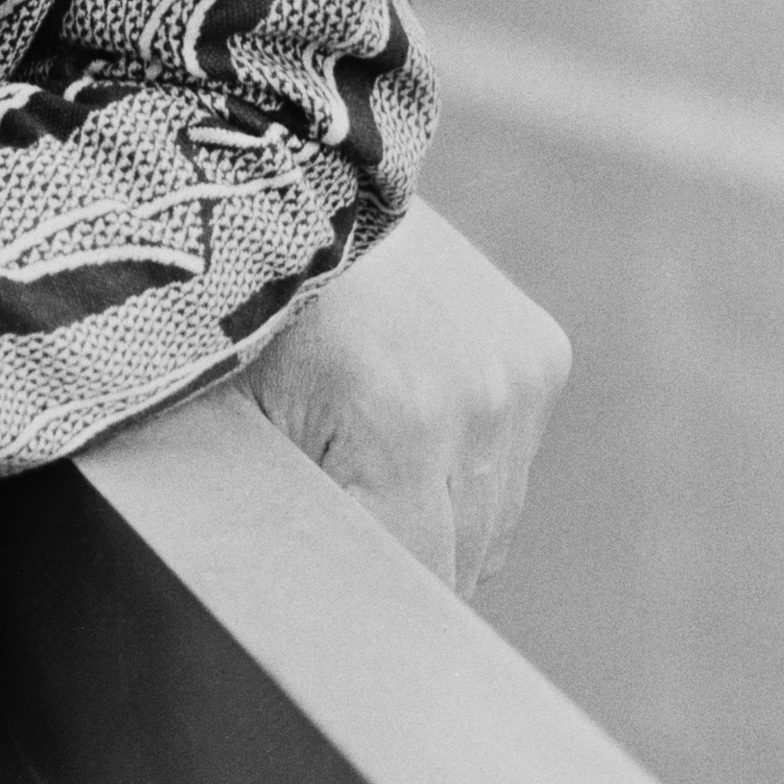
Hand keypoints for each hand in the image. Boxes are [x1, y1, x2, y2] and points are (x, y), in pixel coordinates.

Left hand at [244, 196, 568, 593]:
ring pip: (493, 516)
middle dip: (401, 553)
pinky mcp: (543, 353)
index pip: (416, 575)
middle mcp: (483, 402)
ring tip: (365, 452)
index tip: (337, 593)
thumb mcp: (239, 410)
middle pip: (462, 556)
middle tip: (337, 516)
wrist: (298, 179)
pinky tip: (407, 408)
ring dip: (439, 511)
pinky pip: (511, 458)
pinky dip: (465, 459)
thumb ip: (281, 509)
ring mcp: (522, 376)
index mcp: (402, 421)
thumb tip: (290, 604)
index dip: (371, 591)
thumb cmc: (246, 302)